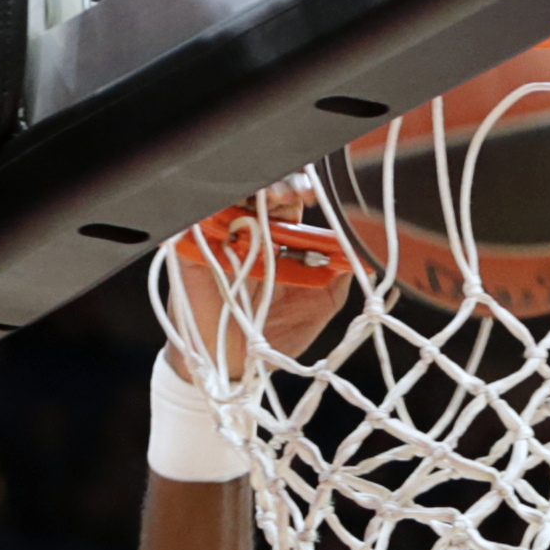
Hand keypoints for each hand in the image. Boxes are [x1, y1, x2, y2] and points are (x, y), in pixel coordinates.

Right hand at [166, 187, 347, 382]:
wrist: (239, 366)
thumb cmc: (275, 336)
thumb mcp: (318, 305)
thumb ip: (337, 277)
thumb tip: (360, 251)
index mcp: (277, 238)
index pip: (286, 199)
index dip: (298, 188)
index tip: (311, 192)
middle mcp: (247, 232)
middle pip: (257, 189)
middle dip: (277, 183)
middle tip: (291, 192)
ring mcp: (218, 238)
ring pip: (228, 195)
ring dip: (248, 189)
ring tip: (269, 195)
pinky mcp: (190, 249)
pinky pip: (193, 216)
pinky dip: (209, 206)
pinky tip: (228, 204)